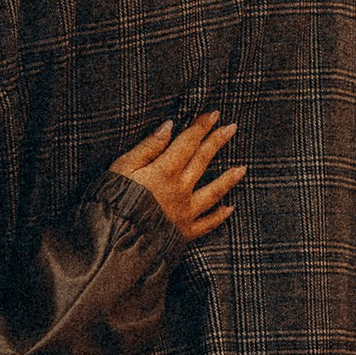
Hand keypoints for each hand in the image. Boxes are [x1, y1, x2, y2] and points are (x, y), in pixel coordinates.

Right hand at [112, 113, 244, 241]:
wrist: (114, 240)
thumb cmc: (112, 201)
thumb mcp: (122, 168)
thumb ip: (147, 147)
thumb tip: (169, 127)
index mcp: (164, 171)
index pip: (187, 143)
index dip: (201, 127)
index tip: (214, 114)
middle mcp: (180, 190)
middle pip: (202, 161)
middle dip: (217, 142)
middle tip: (232, 128)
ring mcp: (185, 213)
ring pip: (213, 192)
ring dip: (229, 179)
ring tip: (242, 168)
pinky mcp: (184, 232)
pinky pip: (207, 224)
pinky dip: (220, 216)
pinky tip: (230, 208)